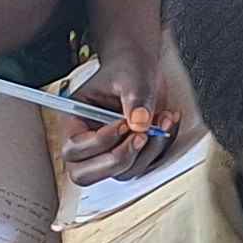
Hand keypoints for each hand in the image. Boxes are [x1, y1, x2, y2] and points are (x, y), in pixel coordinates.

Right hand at [61, 40, 189, 184]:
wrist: (141, 67)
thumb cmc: (127, 69)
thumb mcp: (131, 78)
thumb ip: (135, 98)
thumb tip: (140, 123)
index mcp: (75, 122)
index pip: (74, 149)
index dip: (100, 142)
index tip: (124, 123)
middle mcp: (88, 143)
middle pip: (86, 175)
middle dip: (118, 159)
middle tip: (141, 136)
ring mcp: (110, 152)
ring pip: (122, 172)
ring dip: (148, 151)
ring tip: (164, 119)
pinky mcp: (133, 154)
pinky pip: (146, 165)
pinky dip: (161, 147)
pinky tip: (169, 122)